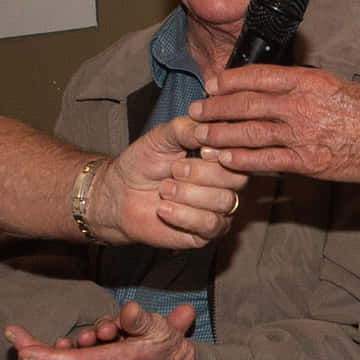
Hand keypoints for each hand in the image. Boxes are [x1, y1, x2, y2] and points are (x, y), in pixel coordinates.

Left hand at [5, 301, 197, 359]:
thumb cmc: (166, 348)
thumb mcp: (161, 328)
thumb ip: (141, 320)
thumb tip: (128, 311)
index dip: (45, 357)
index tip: (22, 349)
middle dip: (32, 353)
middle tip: (13, 334)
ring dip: (41, 359)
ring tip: (33, 340)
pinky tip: (47, 351)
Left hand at [91, 117, 246, 247]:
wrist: (120, 194)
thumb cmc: (144, 162)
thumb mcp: (163, 135)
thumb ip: (186, 128)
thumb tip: (209, 127)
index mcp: (219, 155)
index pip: (239, 153)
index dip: (222, 152)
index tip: (200, 149)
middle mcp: (225, 182)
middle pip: (236, 179)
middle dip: (201, 173)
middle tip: (175, 170)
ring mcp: (217, 208)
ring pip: (224, 202)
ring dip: (189, 195)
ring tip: (164, 189)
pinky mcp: (205, 232)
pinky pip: (210, 224)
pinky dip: (184, 215)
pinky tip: (163, 208)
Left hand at [189, 65, 359, 183]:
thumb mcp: (336, 84)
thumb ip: (305, 85)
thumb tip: (279, 86)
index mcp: (307, 81)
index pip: (258, 76)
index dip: (231, 80)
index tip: (214, 83)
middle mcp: (299, 105)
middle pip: (246, 104)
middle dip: (216, 107)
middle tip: (196, 110)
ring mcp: (301, 134)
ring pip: (250, 132)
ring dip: (221, 133)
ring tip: (201, 135)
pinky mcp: (306, 161)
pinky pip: (265, 160)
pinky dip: (242, 159)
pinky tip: (226, 158)